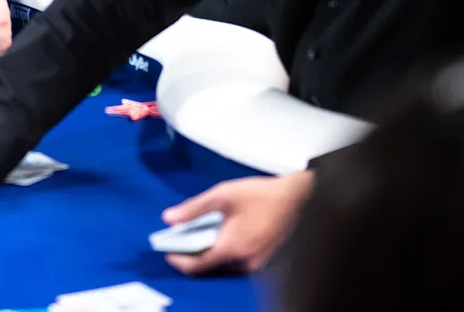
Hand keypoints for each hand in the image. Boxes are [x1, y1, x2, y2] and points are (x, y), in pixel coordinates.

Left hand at [160, 171, 314, 274]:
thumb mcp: (222, 195)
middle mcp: (245, 264)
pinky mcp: (262, 261)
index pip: (198, 266)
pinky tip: (216, 235)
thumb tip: (168, 218)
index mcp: (234, 249)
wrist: (298, 199)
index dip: (178, 260)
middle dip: (191, 255)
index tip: (166, 250)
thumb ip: (193, 209)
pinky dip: (221, 252)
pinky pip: (235, 262)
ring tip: (195, 234)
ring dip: (207, 253)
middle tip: (179, 238)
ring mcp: (256, 265)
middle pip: (210, 268)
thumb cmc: (261, 195)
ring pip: (222, 266)